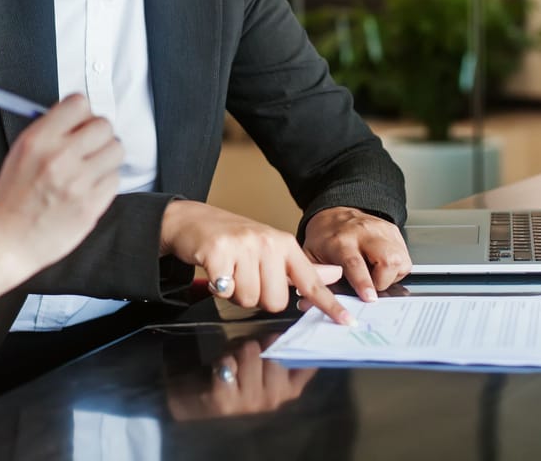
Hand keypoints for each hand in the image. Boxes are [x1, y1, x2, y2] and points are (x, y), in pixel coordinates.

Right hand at [0, 94, 121, 276]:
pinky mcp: (91, 205)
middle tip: (89, 146)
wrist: (5, 242)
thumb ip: (50, 131)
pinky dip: (105, 182)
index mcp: (38, 140)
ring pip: (116, 150)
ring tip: (89, 169)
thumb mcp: (19, 153)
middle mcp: (60, 157)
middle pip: (104, 125)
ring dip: (106, 157)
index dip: (82, 113)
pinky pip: (115, 180)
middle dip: (98, 134)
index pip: (79, 103)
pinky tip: (87, 189)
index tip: (81, 123)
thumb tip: (79, 115)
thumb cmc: (11, 199)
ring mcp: (78, 182)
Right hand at [160, 201, 352, 324]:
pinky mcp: (218, 251)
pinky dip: (218, 287)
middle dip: (258, 297)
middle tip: (245, 277)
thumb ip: (302, 267)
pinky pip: (225, 291)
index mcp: (284, 245)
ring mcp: (243, 246)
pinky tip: (215, 271)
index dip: (329, 304)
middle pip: (275, 301)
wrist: (193, 219)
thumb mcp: (272, 248)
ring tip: (230, 272)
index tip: (348, 321)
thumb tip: (335, 274)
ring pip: (249, 299)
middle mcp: (267, 243)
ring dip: (236, 294)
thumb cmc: (235, 238)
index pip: (311, 280)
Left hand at [166, 335, 317, 419]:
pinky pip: (228, 363)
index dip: (300, 342)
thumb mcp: (264, 363)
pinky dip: (221, 359)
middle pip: (274, 351)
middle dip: (258, 343)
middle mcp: (275, 399)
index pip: (308, 362)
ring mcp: (250, 402)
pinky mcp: (225, 401)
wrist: (197, 399)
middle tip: (246, 352)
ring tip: (231, 360)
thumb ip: (282, 350)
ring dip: (236, 349)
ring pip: (250, 352)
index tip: (291, 332)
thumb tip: (300, 327)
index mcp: (290, 389)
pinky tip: (218, 370)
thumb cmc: (236, 374)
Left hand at [303, 207, 412, 300]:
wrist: (333, 214)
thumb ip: (316, 278)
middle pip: (388, 259)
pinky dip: (396, 268)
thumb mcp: (311, 257)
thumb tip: (312, 303)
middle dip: (385, 280)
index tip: (369, 298)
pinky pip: (405, 257)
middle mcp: (363, 234)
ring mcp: (381, 230)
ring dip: (391, 275)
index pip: (355, 263)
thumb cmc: (323, 239)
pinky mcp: (393, 231)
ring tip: (376, 275)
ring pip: (400, 259)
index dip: (364, 282)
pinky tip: (382, 266)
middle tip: (373, 287)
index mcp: (341, 242)